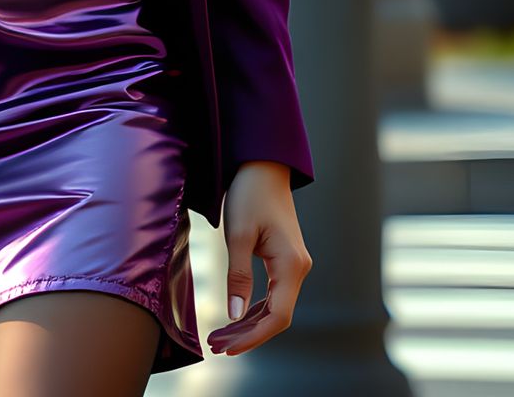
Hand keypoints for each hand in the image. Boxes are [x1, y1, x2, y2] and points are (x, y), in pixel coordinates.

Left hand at [206, 161, 311, 356]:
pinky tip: (234, 317)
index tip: (228, 347)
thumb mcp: (239, 234)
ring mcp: (293, 265)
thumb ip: (238, 275)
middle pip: (275, 316)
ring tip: (219, 336)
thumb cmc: (249, 195)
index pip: (277, 317)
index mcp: (291, 265)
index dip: (253, 336)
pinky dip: (253, 307)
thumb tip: (234, 314)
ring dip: (248, 323)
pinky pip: (272, 293)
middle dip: (246, 334)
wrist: (262, 166)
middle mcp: (298, 269)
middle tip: (215, 346)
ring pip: (273, 306)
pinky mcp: (284, 260)